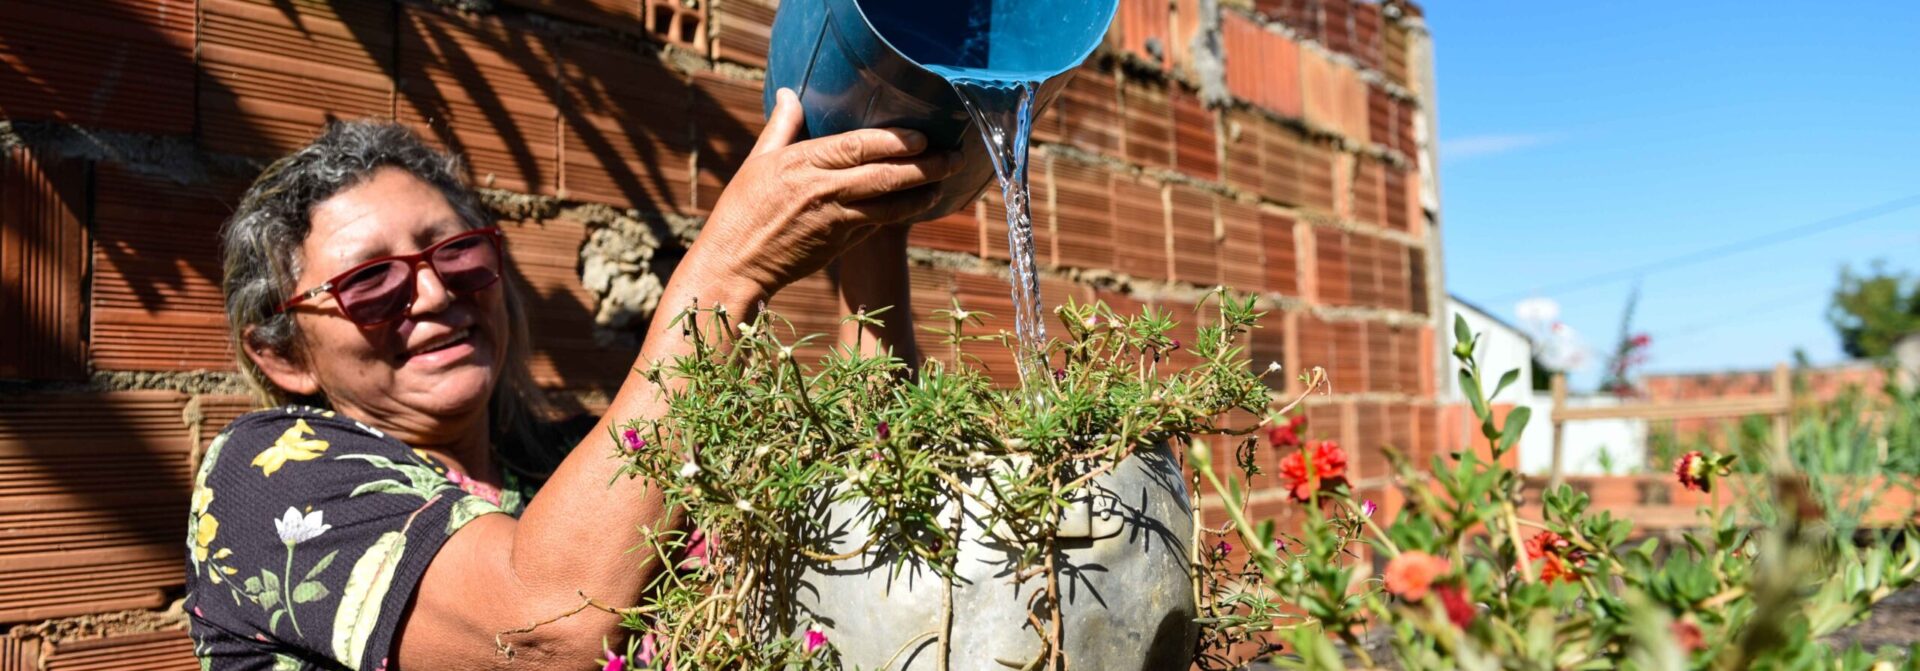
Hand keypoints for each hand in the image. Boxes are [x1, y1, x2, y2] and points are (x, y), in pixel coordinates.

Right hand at [694, 88, 958, 294]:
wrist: (736, 265)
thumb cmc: (742, 210)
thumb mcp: (758, 161)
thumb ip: (782, 126)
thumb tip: (792, 93)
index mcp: (800, 164)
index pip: (856, 146)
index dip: (893, 141)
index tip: (921, 136)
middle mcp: (821, 191)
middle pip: (883, 175)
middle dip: (923, 166)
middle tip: (952, 157)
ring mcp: (834, 220)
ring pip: (888, 205)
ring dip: (921, 194)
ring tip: (944, 182)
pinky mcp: (840, 244)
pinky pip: (878, 224)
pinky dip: (901, 214)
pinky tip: (917, 204)